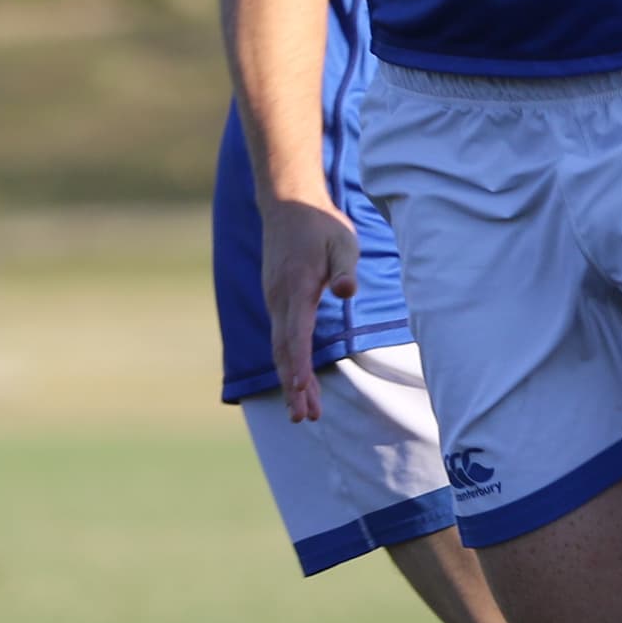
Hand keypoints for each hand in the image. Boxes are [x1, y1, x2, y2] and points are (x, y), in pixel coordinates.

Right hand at [259, 192, 359, 423]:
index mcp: (296, 287)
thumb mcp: (342, 240)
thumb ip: (345, 267)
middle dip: (294, 387)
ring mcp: (274, 301)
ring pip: (281, 348)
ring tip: (305, 412)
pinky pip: (281, 338)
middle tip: (305, 418)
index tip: (302, 391)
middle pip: (284, 351)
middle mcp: (279, 299)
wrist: (288, 204)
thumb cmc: (321, 224)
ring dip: (291, 380)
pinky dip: (289, 363)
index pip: (296, 334)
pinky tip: (298, 382)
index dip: (300, 365)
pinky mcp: (277, 301)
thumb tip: (347, 290)